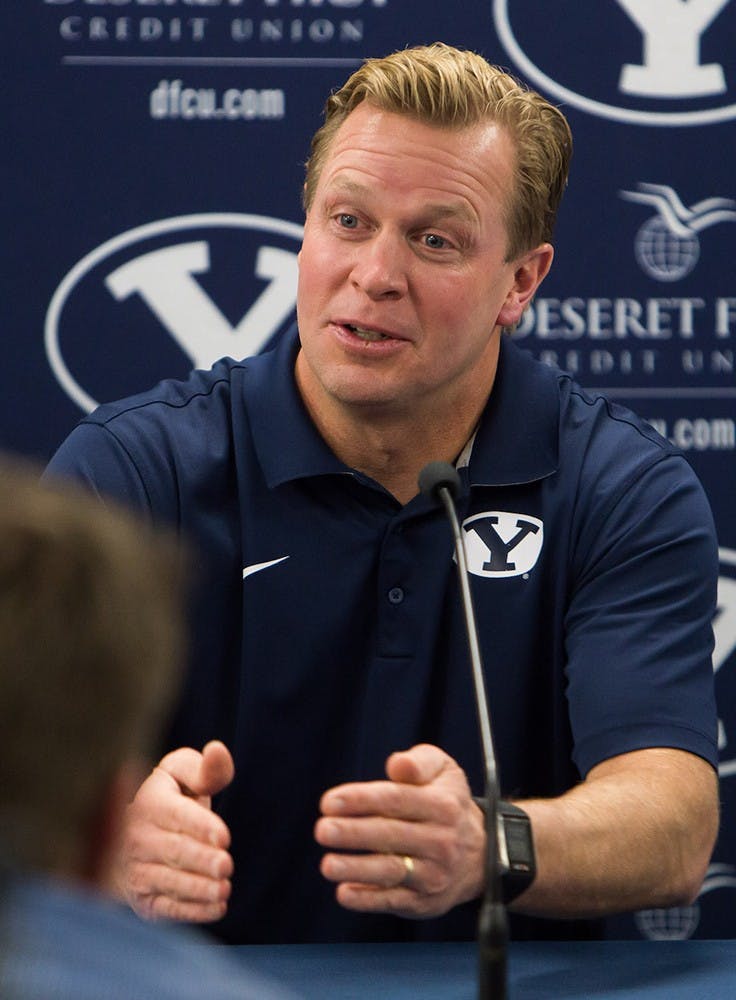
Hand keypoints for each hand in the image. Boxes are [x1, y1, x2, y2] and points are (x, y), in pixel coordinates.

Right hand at [119, 740, 234, 922]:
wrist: (142, 831)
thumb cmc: (174, 796)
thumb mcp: (185, 773)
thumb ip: (206, 768)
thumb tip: (217, 750)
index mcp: (151, 801)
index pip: (177, 815)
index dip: (200, 826)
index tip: (224, 836)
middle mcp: (137, 837)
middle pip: (174, 851)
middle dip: (201, 859)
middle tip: (226, 865)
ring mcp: (137, 869)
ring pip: (169, 881)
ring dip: (197, 888)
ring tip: (223, 889)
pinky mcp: (143, 897)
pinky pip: (166, 907)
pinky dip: (191, 911)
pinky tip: (216, 908)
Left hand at [314, 744, 484, 917]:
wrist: (482, 855)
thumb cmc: (448, 803)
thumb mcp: (444, 771)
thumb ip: (419, 762)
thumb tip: (395, 765)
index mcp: (442, 805)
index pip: (396, 800)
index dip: (361, 800)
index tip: (329, 802)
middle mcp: (441, 841)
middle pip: (390, 835)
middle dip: (353, 833)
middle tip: (322, 830)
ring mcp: (433, 874)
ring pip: (391, 871)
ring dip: (357, 869)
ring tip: (328, 864)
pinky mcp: (424, 901)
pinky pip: (393, 900)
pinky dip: (368, 900)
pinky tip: (344, 892)